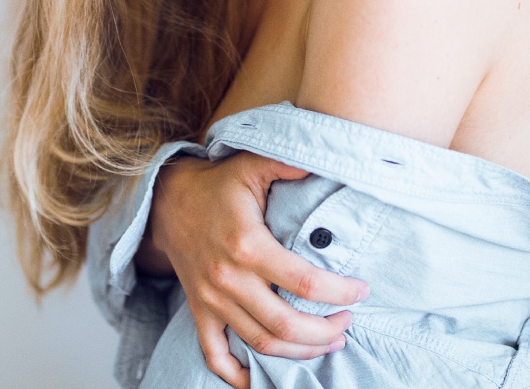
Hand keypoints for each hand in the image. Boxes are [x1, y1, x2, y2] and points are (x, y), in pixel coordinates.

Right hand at [148, 150, 369, 388]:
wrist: (167, 200)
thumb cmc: (218, 183)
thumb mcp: (252, 163)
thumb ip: (287, 162)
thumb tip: (324, 160)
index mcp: (248, 244)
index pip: (304, 282)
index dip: (339, 292)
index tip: (362, 291)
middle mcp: (229, 278)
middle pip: (285, 325)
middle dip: (324, 332)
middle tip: (348, 323)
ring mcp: (211, 300)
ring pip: (260, 344)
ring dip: (299, 352)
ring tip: (328, 343)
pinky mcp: (199, 310)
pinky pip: (216, 355)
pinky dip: (238, 376)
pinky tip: (263, 379)